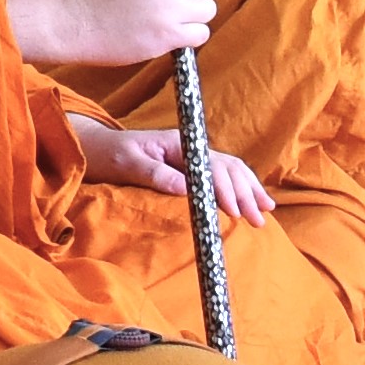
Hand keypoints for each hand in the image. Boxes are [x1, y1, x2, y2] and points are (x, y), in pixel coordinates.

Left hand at [76, 113, 274, 223]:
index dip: (224, 189)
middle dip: (246, 194)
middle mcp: (191, 147)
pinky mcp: (191, 167)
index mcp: (179, 143)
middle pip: (228, 168)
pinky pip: (222, 176)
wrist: (98, 147)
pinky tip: (251, 200)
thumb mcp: (128, 164)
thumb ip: (156, 174)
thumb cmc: (110, 155)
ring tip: (266, 210)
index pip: (211, 166)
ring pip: (231, 171)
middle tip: (258, 220)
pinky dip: (240, 188)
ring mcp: (193, 156)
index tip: (234, 211)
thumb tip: (186, 188)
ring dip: (249, 190)